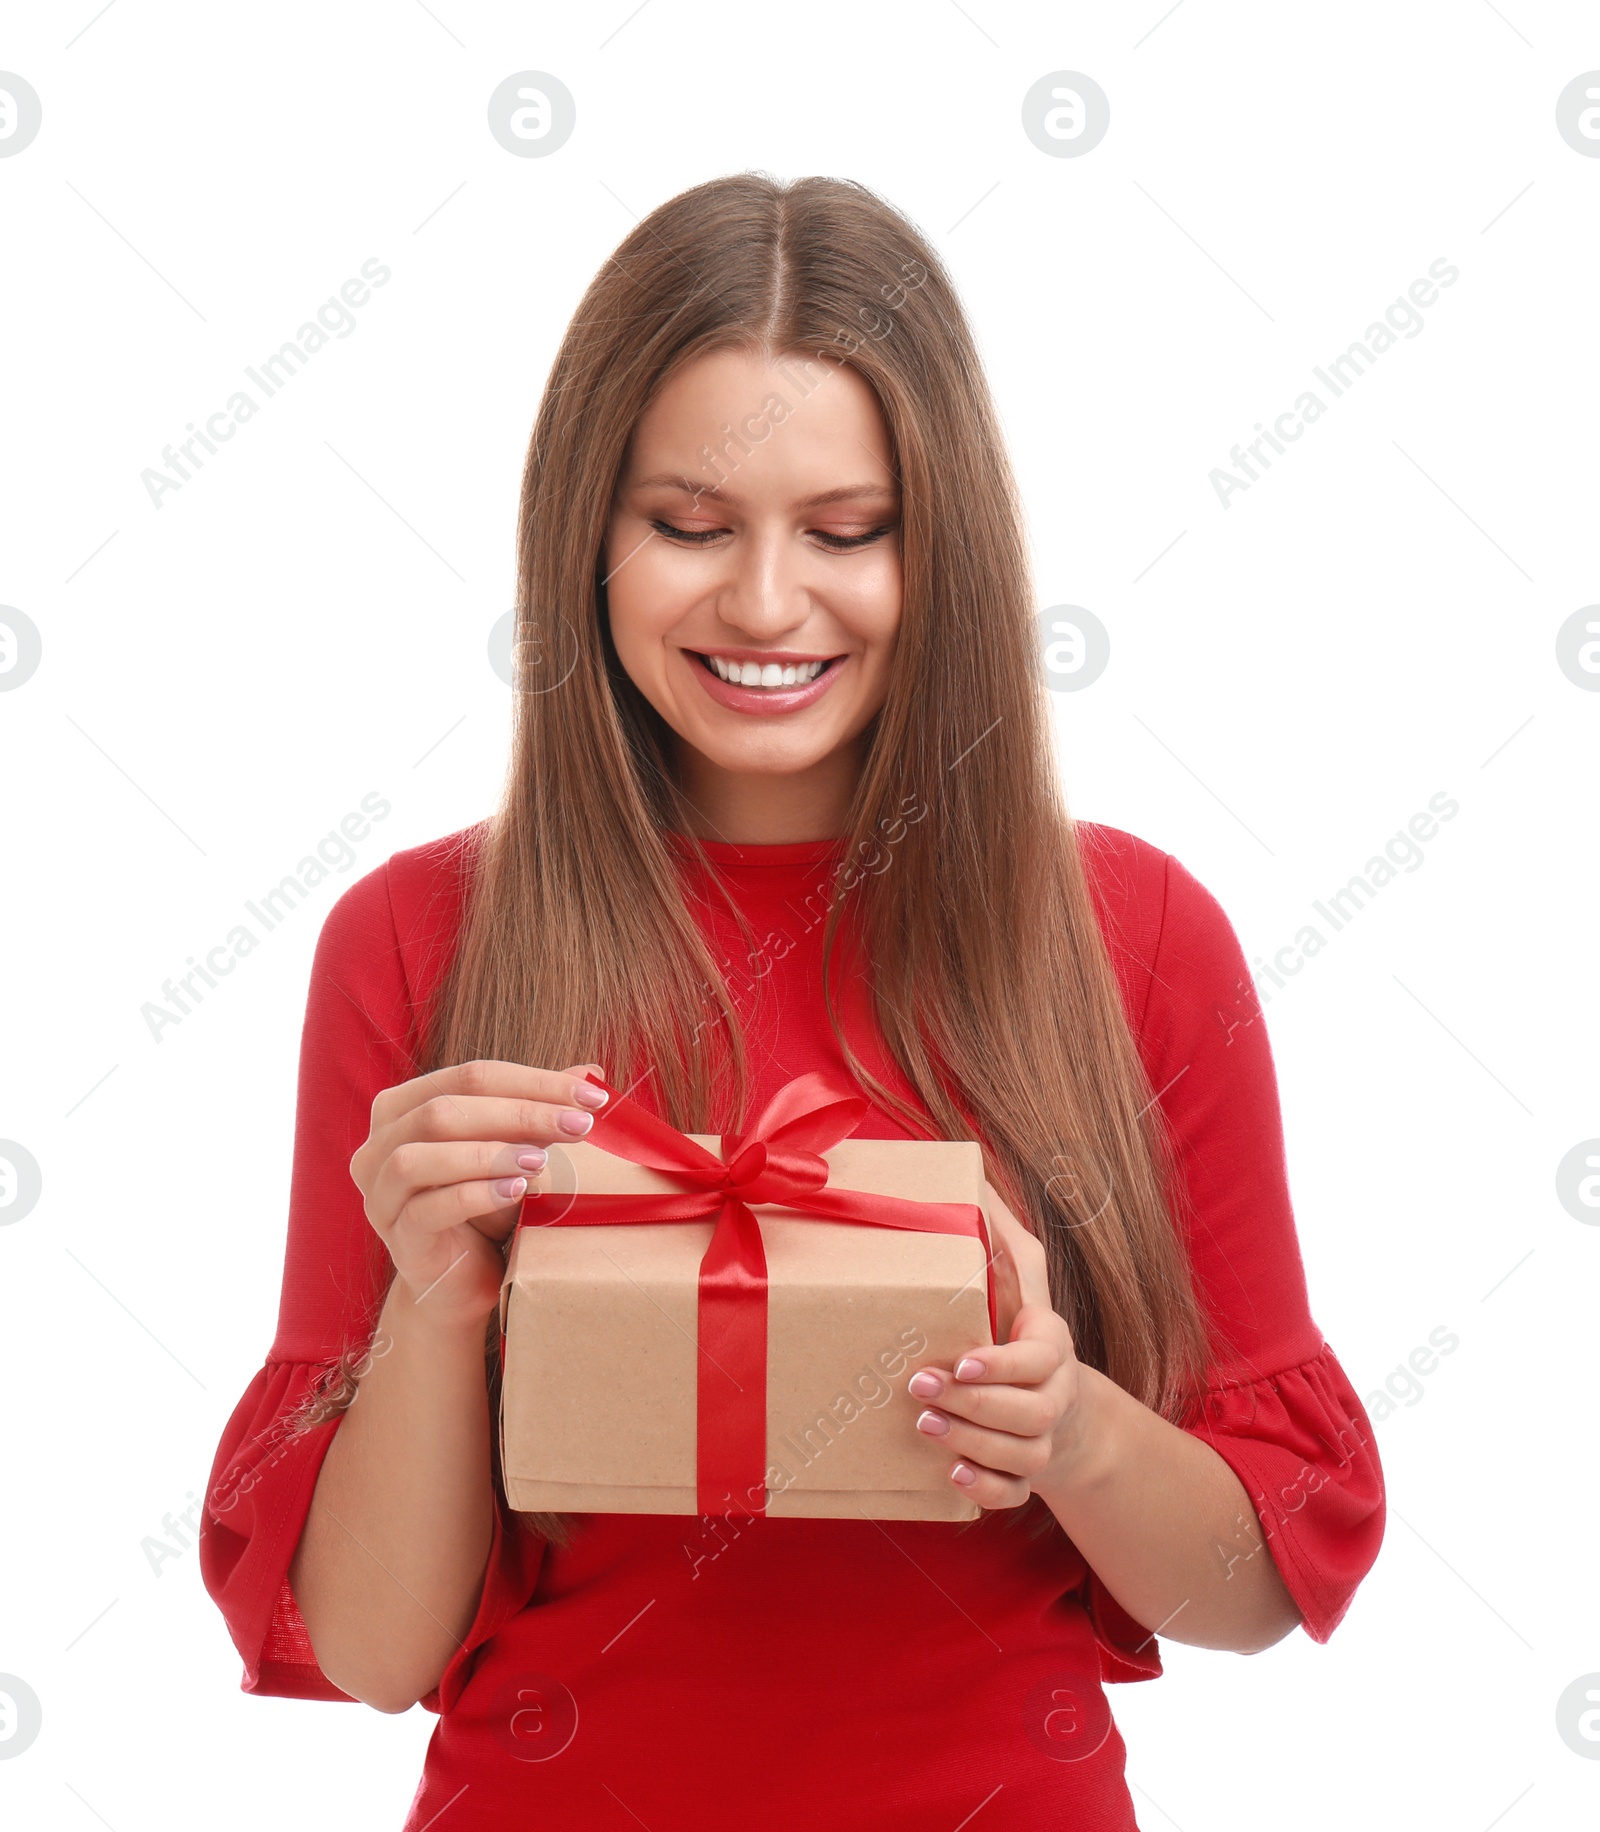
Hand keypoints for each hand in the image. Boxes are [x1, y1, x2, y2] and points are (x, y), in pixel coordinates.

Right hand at [349, 1058, 609, 1332]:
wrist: (462, 1281)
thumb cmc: (487, 1205)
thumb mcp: (515, 1149)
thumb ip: (540, 1109)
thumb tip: (589, 1072)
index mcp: (402, 1107)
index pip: (470, 1077)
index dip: (533, 1082)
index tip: (591, 1096)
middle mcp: (377, 1145)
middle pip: (444, 1110)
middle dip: (520, 1113)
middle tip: (580, 1125)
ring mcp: (379, 1193)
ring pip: (420, 1155)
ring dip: (488, 1153)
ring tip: (544, 1160)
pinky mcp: (395, 1236)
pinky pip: (427, 1209)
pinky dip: (475, 1194)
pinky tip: (516, 1191)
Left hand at [906, 1180, 1089, 1510]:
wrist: (1064, 1406)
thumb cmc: (1026, 1326)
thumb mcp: (1021, 1272)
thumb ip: (999, 1228)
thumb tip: (969, 1169)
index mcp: (1053, 1345)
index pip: (1041, 1358)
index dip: (1004, 1364)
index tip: (963, 1358)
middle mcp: (1055, 1396)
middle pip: (1029, 1411)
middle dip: (975, 1402)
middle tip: (920, 1386)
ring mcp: (1043, 1440)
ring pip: (1022, 1454)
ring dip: (974, 1442)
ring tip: (926, 1425)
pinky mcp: (1027, 1476)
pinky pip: (1015, 1495)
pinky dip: (987, 1490)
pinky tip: (954, 1475)